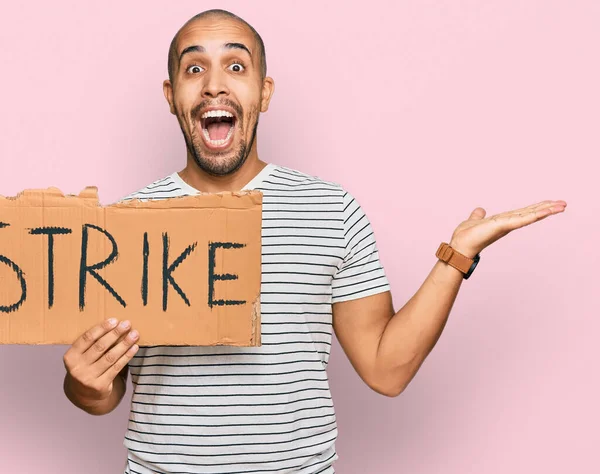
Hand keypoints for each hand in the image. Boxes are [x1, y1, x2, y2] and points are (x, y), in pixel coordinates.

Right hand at [63, 318, 138, 402]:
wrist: (85, 394)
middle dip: (115, 333)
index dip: (101, 328)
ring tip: (134, 334)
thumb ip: (92, 343)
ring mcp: (88, 378)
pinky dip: (127, 356)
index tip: (114, 320)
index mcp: (70, 357)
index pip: (87, 339)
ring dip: (124, 344)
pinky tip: (134, 347)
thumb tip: (114, 324)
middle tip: (127, 324)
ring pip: (110, 357)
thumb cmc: (87, 366)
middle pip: (100, 347)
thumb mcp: (82, 356)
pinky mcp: (100, 386)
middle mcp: (77, 368)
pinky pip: (117, 367)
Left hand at [449, 200, 566, 257]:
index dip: (537, 208)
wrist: (459, 246)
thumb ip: (478, 215)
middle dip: (547, 208)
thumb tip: (480, 210)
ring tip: (561, 206)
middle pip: (531, 213)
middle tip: (564, 203)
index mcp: (503, 221)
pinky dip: (534, 215)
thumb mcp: (475, 220)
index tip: (550, 203)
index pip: (523, 212)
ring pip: (530, 216)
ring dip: (546, 210)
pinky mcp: (503, 226)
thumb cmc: (466, 236)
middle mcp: (508, 223)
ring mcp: (507, 225)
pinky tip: (546, 211)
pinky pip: (522, 219)